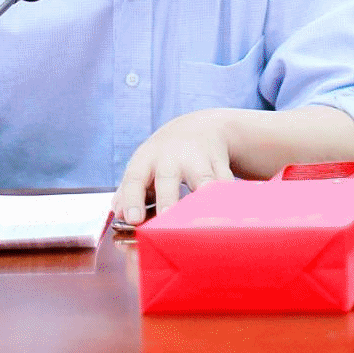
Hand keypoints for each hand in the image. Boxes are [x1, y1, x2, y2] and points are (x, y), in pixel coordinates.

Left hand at [112, 110, 233, 224]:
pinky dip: (232, 203)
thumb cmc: (166, 156)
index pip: (135, 178)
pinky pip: (228, 188)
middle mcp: (173, 158)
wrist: (202, 128)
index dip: (133, 198)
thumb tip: (117, 215)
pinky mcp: (222, 168)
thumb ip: (129, 192)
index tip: (133, 220)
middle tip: (167, 220)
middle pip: (168, 178)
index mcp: (148, 159)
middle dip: (168, 200)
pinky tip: (236, 219)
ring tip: (208, 224)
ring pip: (204, 182)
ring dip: (205, 202)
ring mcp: (200, 161)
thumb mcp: (144, 166)